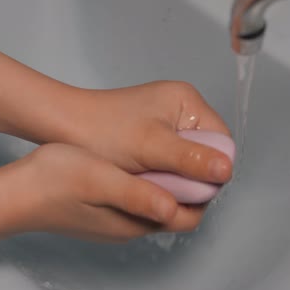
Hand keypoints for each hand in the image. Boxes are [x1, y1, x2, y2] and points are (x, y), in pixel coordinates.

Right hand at [11, 143, 204, 242]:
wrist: (17, 191)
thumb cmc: (55, 181)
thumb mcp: (100, 179)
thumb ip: (137, 193)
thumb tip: (173, 204)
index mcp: (137, 221)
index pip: (189, 215)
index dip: (203, 189)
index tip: (203, 160)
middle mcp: (132, 226)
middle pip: (177, 209)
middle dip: (189, 183)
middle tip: (186, 150)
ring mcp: (118, 220)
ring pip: (158, 202)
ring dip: (169, 180)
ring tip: (166, 150)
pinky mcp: (105, 210)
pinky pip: (139, 197)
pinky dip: (148, 180)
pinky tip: (138, 158)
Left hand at [56, 81, 233, 183]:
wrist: (63, 127)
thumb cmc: (102, 132)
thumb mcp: (151, 148)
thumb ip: (190, 158)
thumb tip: (227, 170)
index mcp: (188, 102)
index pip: (221, 144)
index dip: (210, 170)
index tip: (185, 186)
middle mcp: (182, 110)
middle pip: (206, 154)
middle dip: (190, 175)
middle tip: (164, 186)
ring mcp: (167, 123)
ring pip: (188, 162)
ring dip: (174, 177)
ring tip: (150, 182)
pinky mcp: (153, 136)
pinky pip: (171, 162)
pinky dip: (161, 175)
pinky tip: (144, 179)